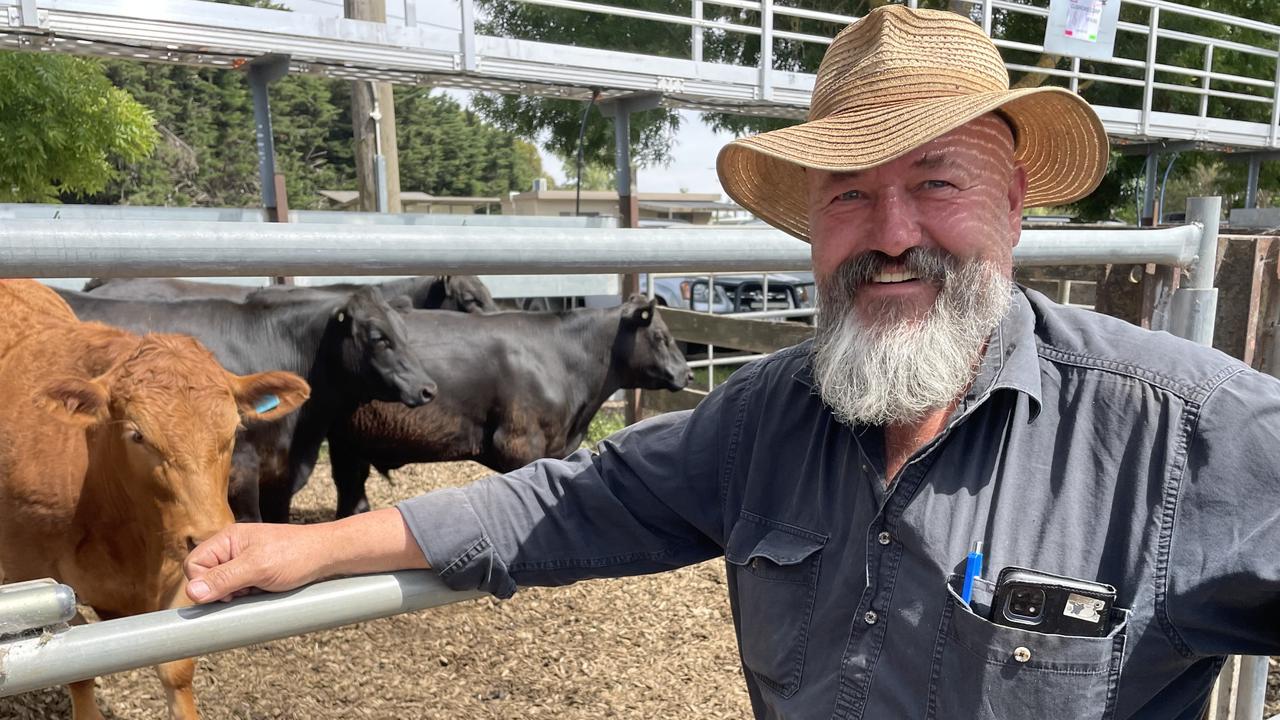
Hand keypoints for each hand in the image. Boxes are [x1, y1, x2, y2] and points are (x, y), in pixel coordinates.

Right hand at [184, 508, 430, 603]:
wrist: (328, 555)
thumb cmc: (296, 555)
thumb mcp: (258, 568)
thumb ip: (224, 579)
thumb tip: (191, 592)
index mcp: (227, 539)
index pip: (193, 564)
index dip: (203, 583)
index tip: (228, 592)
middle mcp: (232, 548)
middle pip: (205, 577)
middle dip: (221, 590)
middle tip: (245, 590)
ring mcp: (243, 560)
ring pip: (222, 586)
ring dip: (235, 594)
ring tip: (258, 589)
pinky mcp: (255, 572)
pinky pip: (238, 588)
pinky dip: (247, 594)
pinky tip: (262, 592)